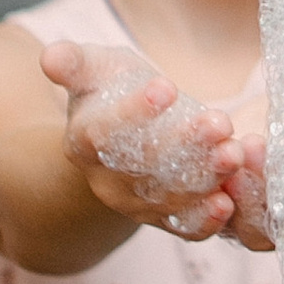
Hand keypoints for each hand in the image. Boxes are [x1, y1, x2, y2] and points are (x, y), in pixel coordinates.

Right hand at [39, 36, 264, 243]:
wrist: (122, 138)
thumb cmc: (109, 93)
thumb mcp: (92, 70)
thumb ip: (72, 63)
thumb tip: (49, 56)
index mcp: (83, 140)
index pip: (105, 130)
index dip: (134, 111)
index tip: (166, 87)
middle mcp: (105, 179)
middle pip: (144, 167)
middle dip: (184, 145)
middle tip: (219, 122)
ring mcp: (135, 204)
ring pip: (168, 198)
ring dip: (204, 179)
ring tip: (234, 154)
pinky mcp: (164, 220)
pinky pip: (182, 228)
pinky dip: (205, 221)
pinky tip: (227, 204)